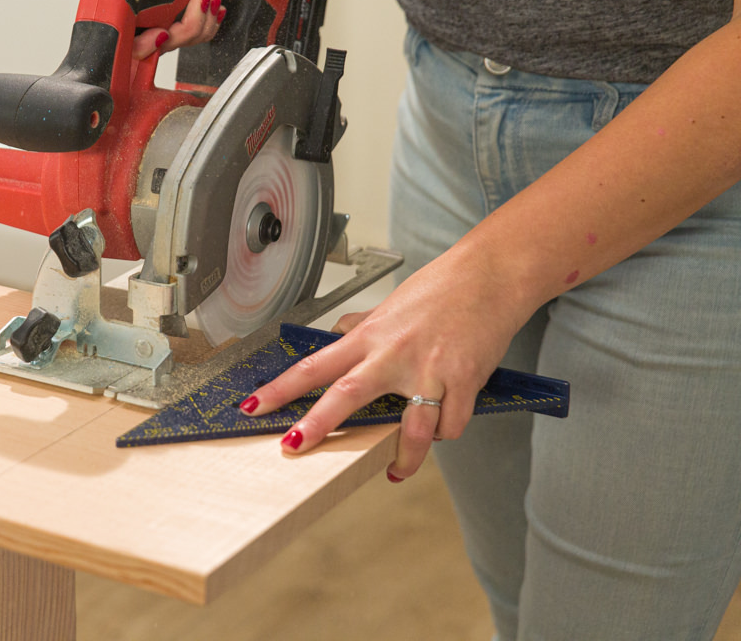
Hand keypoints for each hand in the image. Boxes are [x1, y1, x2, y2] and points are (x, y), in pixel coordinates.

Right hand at [66, 0, 224, 59]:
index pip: (121, 40)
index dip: (142, 46)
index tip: (161, 33)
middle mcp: (134, 12)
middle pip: (153, 49)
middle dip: (180, 34)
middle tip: (195, 4)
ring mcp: (159, 16)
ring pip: (177, 44)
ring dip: (199, 25)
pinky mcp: (179, 16)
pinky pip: (194, 35)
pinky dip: (208, 23)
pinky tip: (211, 4)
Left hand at [239, 249, 526, 480]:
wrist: (491, 277)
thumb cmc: (442, 289)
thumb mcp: (390, 305)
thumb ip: (363, 326)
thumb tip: (339, 334)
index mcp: (370, 336)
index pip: (314, 365)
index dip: (281, 387)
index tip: (253, 405)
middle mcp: (393, 354)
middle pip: (346, 393)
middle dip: (317, 424)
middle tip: (294, 447)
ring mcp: (429, 370)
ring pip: (412, 428)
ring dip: (404, 456)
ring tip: (397, 469)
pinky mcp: (464, 381)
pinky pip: (451, 424)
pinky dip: (446, 431)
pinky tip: (443, 427)